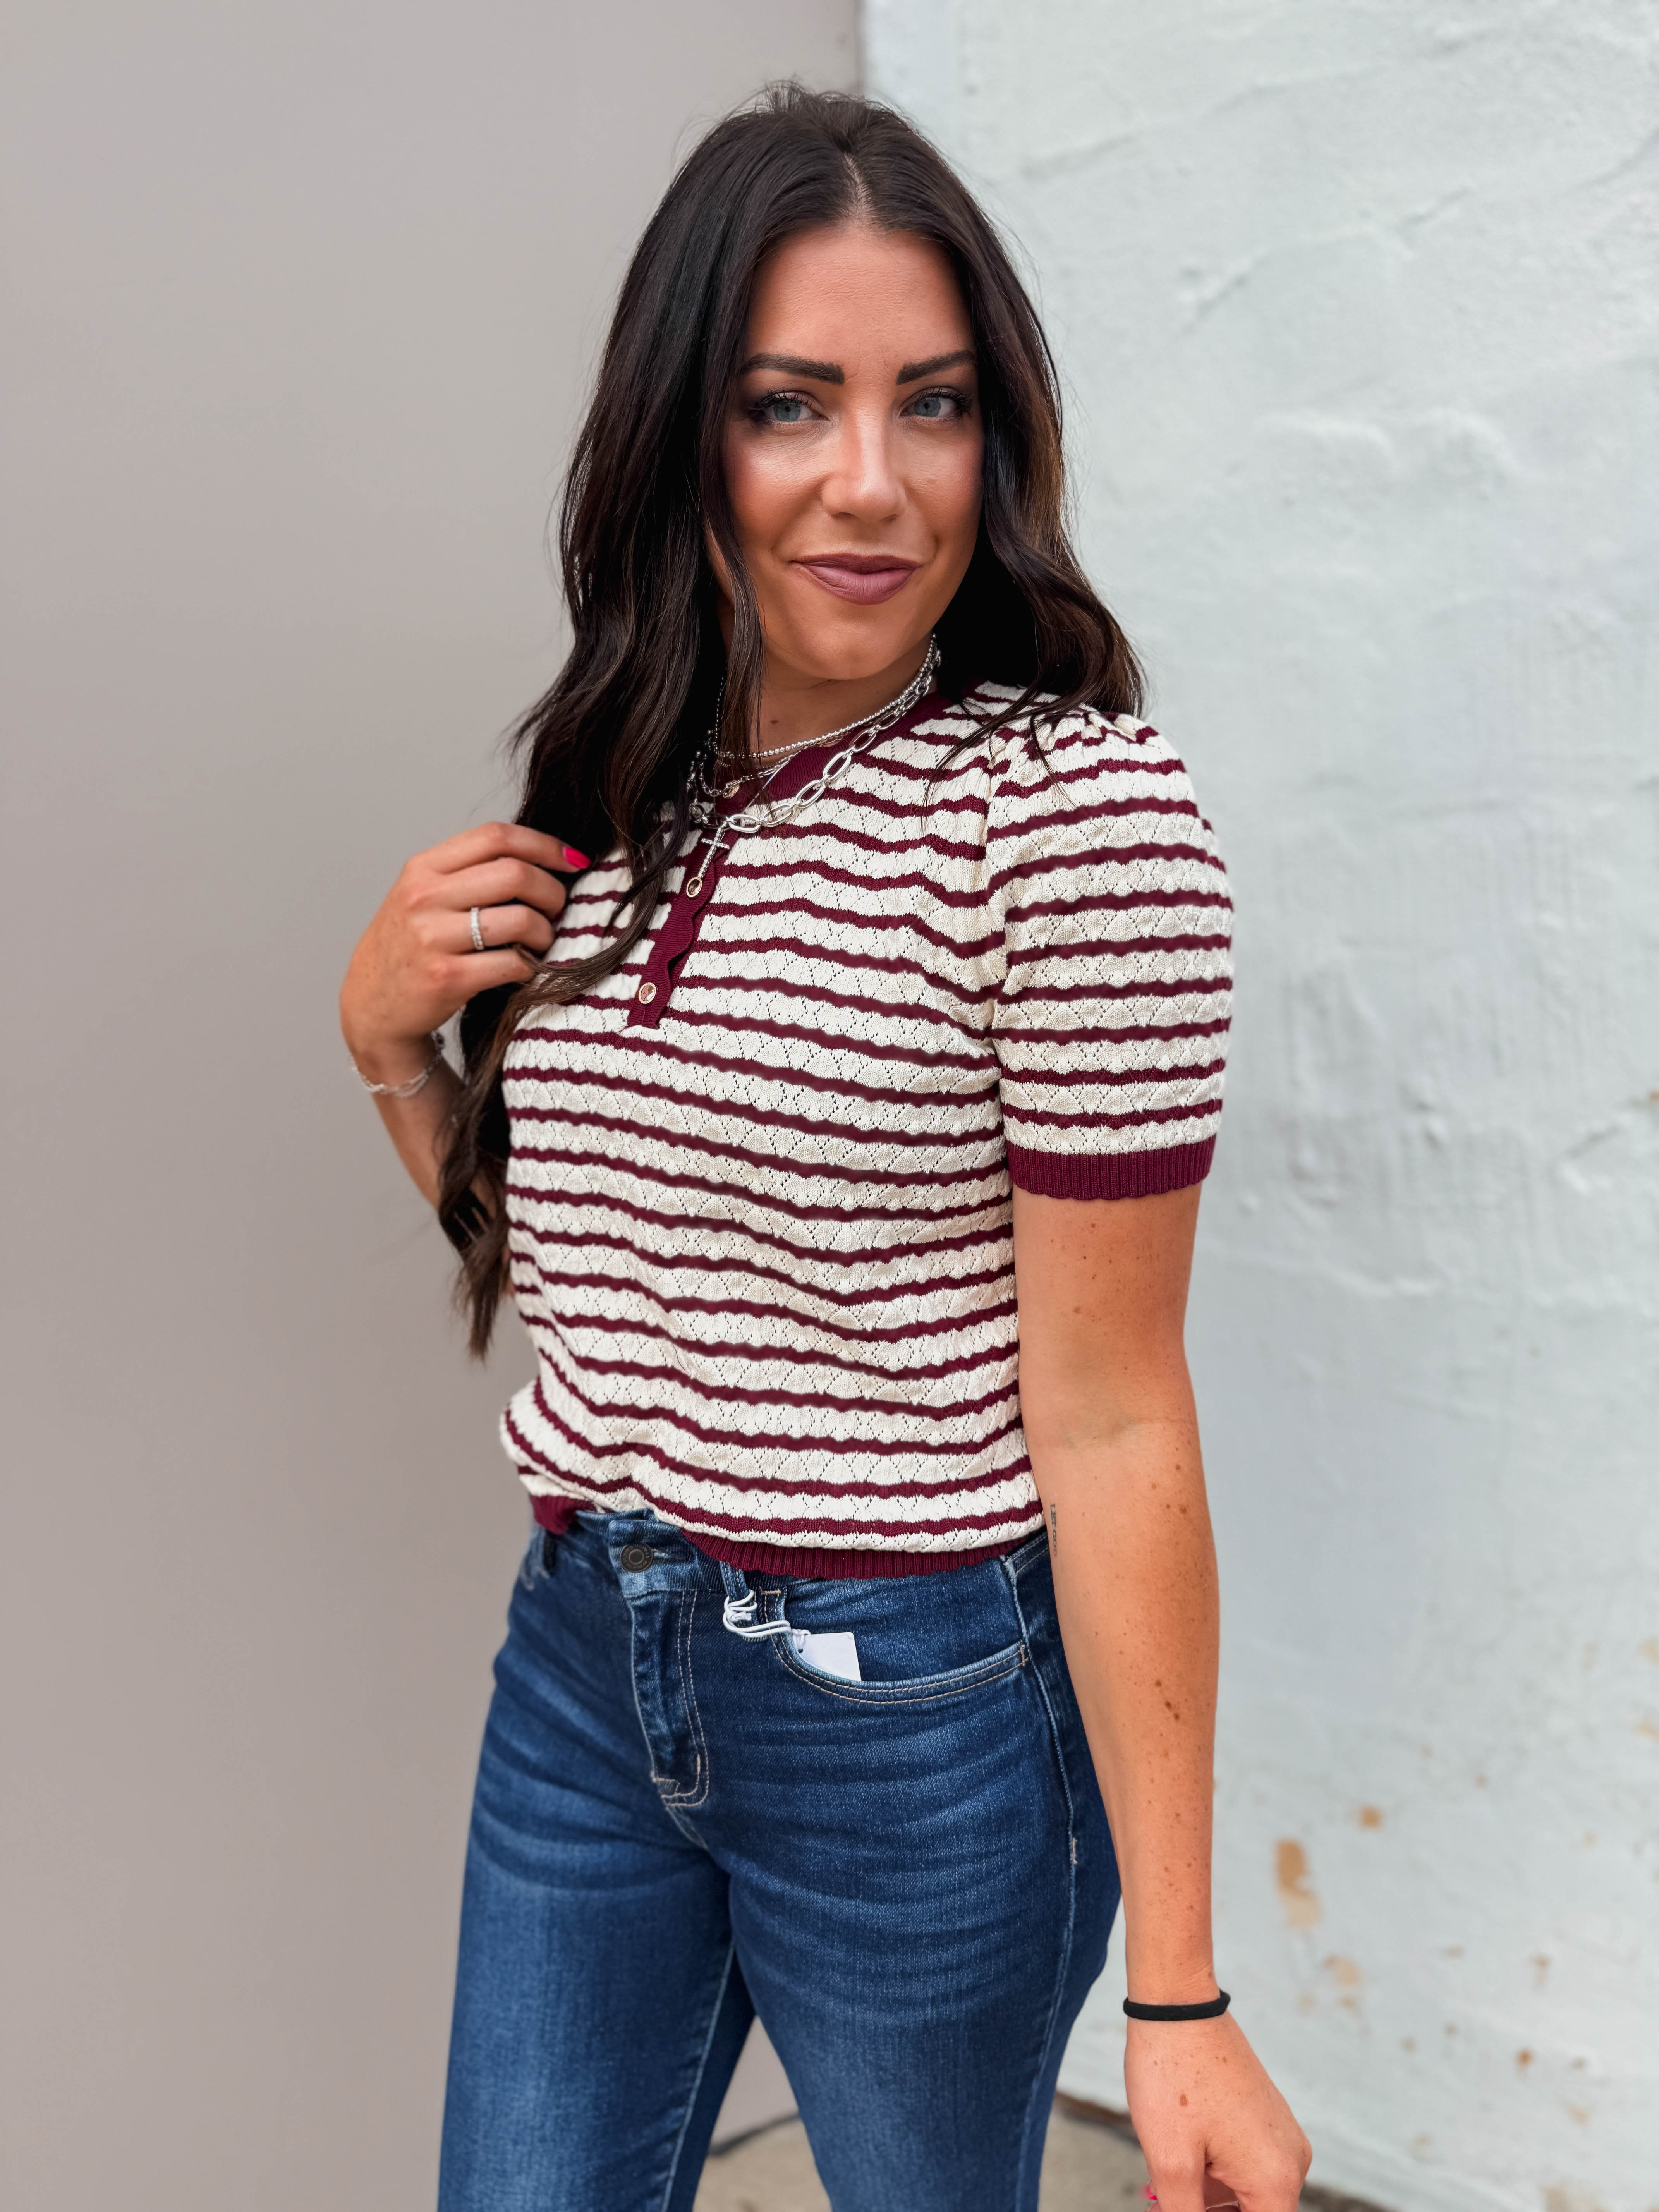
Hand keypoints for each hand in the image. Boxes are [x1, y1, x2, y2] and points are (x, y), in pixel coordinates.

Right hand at [340, 821, 588, 1080]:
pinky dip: (531, 966)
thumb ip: (469, 873)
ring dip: (545, 932)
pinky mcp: (446, 978)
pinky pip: (513, 963)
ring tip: (541, 942)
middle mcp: (424, 897)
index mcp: (423, 868)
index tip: (572, 860)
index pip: (496, 837)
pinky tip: (525, 968)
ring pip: (520, 919)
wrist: (371, 1005)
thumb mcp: (423, 896)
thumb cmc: (408, 947)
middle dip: (552, 892)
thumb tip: (541, 860)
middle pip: (515, 874)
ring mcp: (433, 938)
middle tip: (558, 910)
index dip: (544, 845)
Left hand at [1126, 2012, 1309, 2211]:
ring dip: (1209, 2197)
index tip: (1181, 2207)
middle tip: (1165, 2199)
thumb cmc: (1172, 2076)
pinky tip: (1183, 2151)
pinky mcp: (1267, 2117)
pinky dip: (1214, 2172)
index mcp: (1277, 2178)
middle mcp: (1292, 2160)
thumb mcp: (1170, 2162)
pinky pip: (1246, 2164)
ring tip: (1170, 2172)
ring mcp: (1282, 2136)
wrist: (1177, 2005)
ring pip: (1247, 2194)